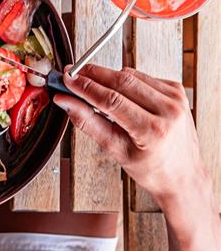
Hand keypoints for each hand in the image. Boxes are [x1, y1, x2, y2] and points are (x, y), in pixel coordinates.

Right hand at [54, 64, 220, 250]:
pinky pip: (143, 76)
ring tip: (93, 85)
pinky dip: (126, 80)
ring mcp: (175, 98)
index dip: (86, 87)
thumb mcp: (117, 152)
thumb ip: (88, 122)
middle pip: (121, 81)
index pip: (111, 100)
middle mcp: (168, 111)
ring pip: (131, 75)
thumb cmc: (153, 170)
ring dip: (109, 77)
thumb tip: (66, 101)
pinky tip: (120, 92)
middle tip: (74, 74)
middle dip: (93, 75)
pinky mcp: (177, 90)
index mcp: (154, 131)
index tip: (68, 79)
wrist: (184, 177)